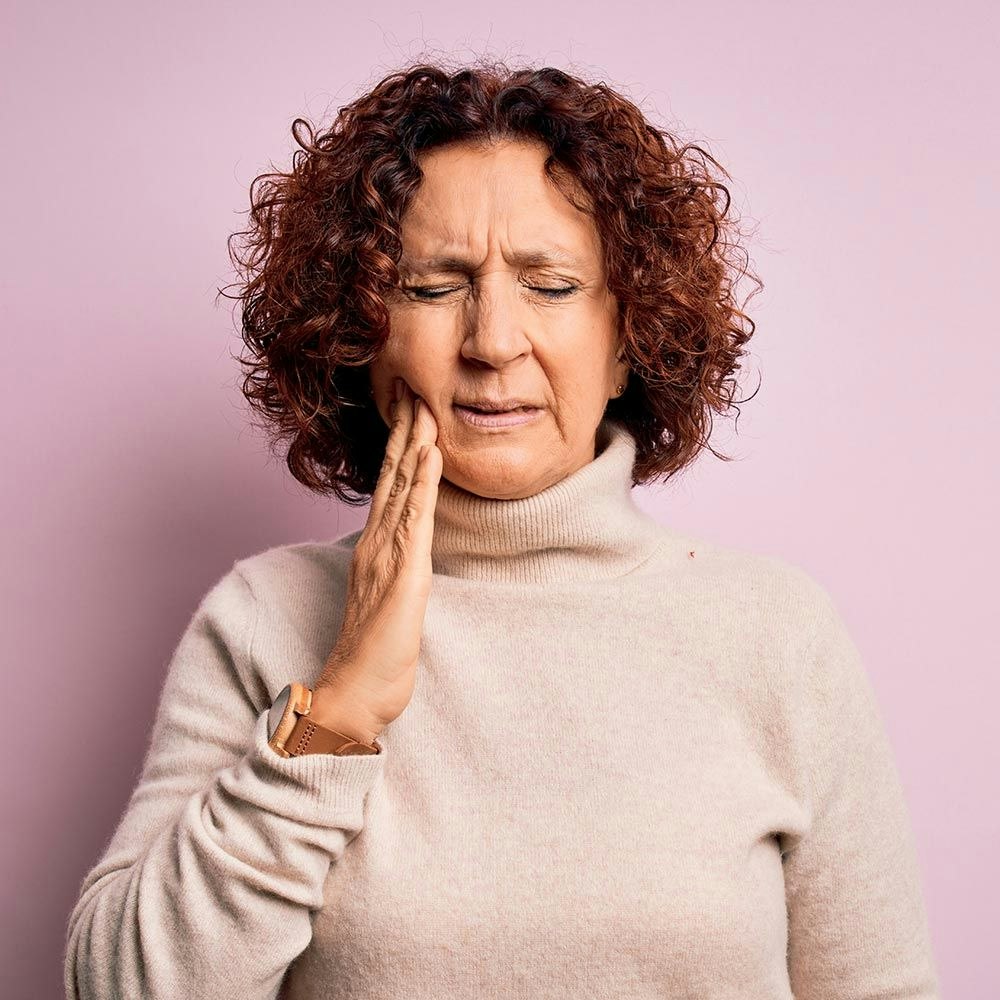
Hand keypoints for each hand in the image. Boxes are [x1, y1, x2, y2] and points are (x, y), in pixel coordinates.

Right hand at [313, 378, 441, 736]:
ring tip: (424, 404)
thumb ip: (393, 569)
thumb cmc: (371, 653)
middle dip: (405, 428)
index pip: (389, 485)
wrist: (353, 692)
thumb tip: (408, 550)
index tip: (409, 409)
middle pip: (393, 474)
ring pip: (403, 487)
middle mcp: (377, 543)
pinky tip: (431, 454)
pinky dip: (424, 483)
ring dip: (414, 442)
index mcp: (375, 547)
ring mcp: (387, 556)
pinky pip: (415, 520)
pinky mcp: (403, 575)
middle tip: (412, 384)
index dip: (400, 445)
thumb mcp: (386, 600)